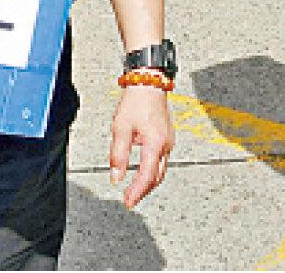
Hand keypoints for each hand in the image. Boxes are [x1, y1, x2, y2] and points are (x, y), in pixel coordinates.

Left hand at [109, 84, 172, 208]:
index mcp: (155, 144)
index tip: (128, 202)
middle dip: (143, 191)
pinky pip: (162, 159)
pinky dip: (152, 169)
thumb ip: (119, 155)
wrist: (149, 82)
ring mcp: (168, 140)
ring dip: (148, 181)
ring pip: (161, 169)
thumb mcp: (121, 128)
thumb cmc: (136, 101)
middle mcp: (165, 144)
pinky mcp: (167, 135)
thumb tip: (116, 177)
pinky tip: (143, 170)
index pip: (146, 176)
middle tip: (130, 199)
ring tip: (135, 189)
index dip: (136, 192)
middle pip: (156, 177)